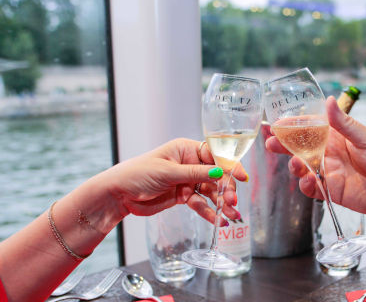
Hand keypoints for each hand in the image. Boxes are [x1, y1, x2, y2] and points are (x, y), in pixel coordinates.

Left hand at [94, 138, 245, 228]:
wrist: (118, 195)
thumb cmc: (138, 174)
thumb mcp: (168, 172)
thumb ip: (195, 174)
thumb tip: (219, 173)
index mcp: (186, 150)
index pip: (215, 155)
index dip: (230, 166)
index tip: (242, 177)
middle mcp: (189, 164)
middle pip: (216, 176)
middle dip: (226, 189)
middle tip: (232, 201)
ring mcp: (187, 181)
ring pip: (210, 192)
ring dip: (221, 203)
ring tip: (232, 215)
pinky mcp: (183, 197)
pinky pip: (200, 204)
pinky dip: (209, 212)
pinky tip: (218, 220)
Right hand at [266, 96, 365, 222]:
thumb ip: (344, 124)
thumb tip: (329, 101)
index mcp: (338, 136)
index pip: (310, 128)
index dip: (292, 126)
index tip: (276, 123)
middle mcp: (330, 154)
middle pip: (300, 149)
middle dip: (284, 146)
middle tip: (270, 144)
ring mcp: (330, 173)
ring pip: (303, 169)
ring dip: (294, 166)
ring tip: (295, 163)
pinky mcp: (333, 191)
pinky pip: (313, 188)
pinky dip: (306, 185)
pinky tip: (308, 180)